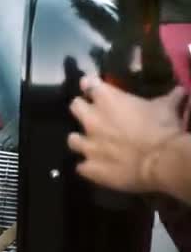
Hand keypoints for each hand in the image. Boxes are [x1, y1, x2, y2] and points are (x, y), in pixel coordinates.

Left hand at [67, 76, 186, 192]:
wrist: (162, 160)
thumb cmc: (163, 128)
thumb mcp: (167, 107)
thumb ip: (169, 97)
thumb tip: (180, 91)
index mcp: (107, 100)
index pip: (88, 84)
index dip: (90, 85)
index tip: (92, 87)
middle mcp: (91, 119)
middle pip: (75, 107)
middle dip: (81, 109)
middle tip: (91, 115)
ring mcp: (88, 145)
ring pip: (72, 140)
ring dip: (81, 141)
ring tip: (90, 144)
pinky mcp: (90, 167)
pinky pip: (81, 167)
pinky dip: (88, 167)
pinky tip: (96, 167)